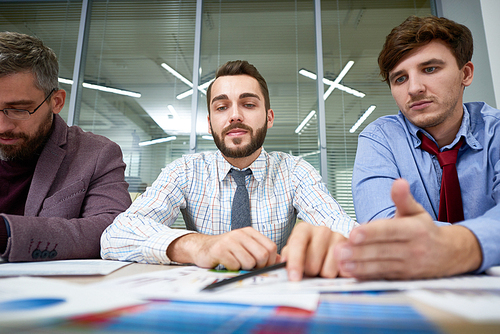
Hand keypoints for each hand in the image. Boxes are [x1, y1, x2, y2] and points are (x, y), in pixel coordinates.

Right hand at [167, 227, 278, 270]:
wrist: (202, 247)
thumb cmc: (226, 250)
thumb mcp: (245, 248)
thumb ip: (262, 252)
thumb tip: (280, 261)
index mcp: (250, 232)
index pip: (270, 247)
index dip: (270, 261)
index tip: (262, 266)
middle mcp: (240, 234)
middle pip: (262, 255)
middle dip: (258, 267)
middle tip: (249, 268)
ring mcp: (230, 241)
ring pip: (249, 262)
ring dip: (243, 268)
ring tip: (236, 264)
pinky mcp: (219, 250)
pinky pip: (234, 265)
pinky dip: (232, 269)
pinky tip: (226, 264)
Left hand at [281, 222, 347, 280]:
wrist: (333, 238)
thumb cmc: (309, 247)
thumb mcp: (295, 247)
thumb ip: (288, 255)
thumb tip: (284, 264)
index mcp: (304, 229)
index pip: (297, 244)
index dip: (295, 263)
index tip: (294, 278)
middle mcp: (322, 230)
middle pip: (312, 264)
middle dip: (309, 272)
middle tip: (310, 269)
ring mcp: (339, 239)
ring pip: (328, 272)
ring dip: (324, 275)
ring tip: (323, 267)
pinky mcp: (352, 251)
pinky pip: (343, 273)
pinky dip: (338, 275)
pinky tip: (335, 268)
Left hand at [335, 179, 481, 279]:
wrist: (448, 254)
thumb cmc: (425, 230)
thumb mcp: (416, 211)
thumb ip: (403, 198)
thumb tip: (399, 182)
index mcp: (414, 230)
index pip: (390, 231)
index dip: (371, 232)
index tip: (354, 233)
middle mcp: (412, 249)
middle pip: (382, 251)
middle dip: (359, 251)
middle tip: (339, 250)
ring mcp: (408, 267)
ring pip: (381, 267)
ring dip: (359, 266)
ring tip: (341, 263)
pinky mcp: (402, 278)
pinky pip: (382, 278)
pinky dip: (366, 277)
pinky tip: (350, 273)